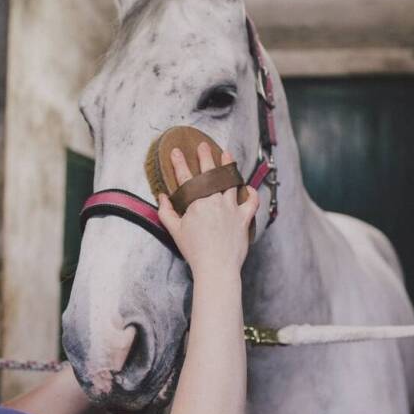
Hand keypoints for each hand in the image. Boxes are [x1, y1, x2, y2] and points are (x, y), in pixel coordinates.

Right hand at [157, 142, 258, 276]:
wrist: (216, 267)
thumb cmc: (194, 251)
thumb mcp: (174, 231)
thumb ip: (166, 212)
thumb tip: (162, 197)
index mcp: (196, 203)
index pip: (186, 178)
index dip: (179, 163)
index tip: (176, 151)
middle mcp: (215, 201)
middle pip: (210, 173)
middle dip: (205, 157)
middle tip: (203, 146)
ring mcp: (231, 208)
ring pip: (231, 181)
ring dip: (228, 166)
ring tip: (226, 154)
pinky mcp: (244, 218)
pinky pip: (251, 201)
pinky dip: (251, 193)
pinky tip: (248, 187)